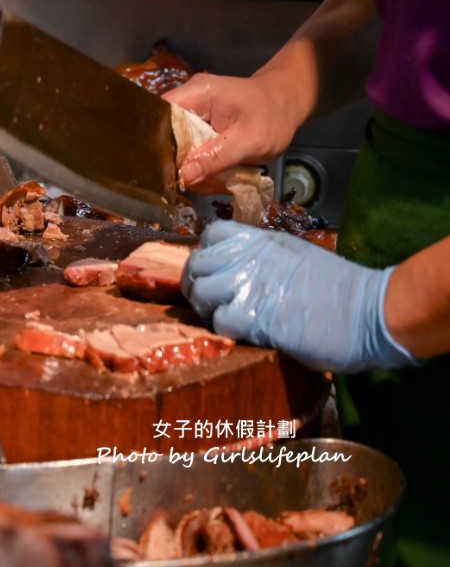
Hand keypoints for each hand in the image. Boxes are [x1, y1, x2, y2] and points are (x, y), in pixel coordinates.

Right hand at [162, 73, 304, 192]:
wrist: (287, 103)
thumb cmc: (274, 116)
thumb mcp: (251, 140)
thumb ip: (217, 157)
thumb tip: (185, 176)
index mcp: (197, 94)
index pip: (159, 116)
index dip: (158, 144)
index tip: (168, 170)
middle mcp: (187, 100)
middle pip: (164, 135)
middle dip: (179, 163)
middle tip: (199, 182)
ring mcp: (191, 114)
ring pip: (175, 147)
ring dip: (192, 169)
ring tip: (216, 180)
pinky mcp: (197, 126)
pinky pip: (187, 149)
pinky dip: (200, 166)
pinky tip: (217, 174)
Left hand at [182, 220, 419, 373]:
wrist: (370, 312)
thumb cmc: (341, 289)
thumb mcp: (297, 257)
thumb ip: (265, 258)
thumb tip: (239, 270)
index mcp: (261, 240)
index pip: (212, 234)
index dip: (205, 254)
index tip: (213, 271)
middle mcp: (249, 256)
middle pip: (196, 264)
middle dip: (196, 284)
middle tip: (210, 302)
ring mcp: (249, 284)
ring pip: (201, 292)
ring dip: (207, 309)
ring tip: (226, 318)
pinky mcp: (253, 316)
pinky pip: (218, 321)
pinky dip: (225, 329)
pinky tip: (244, 332)